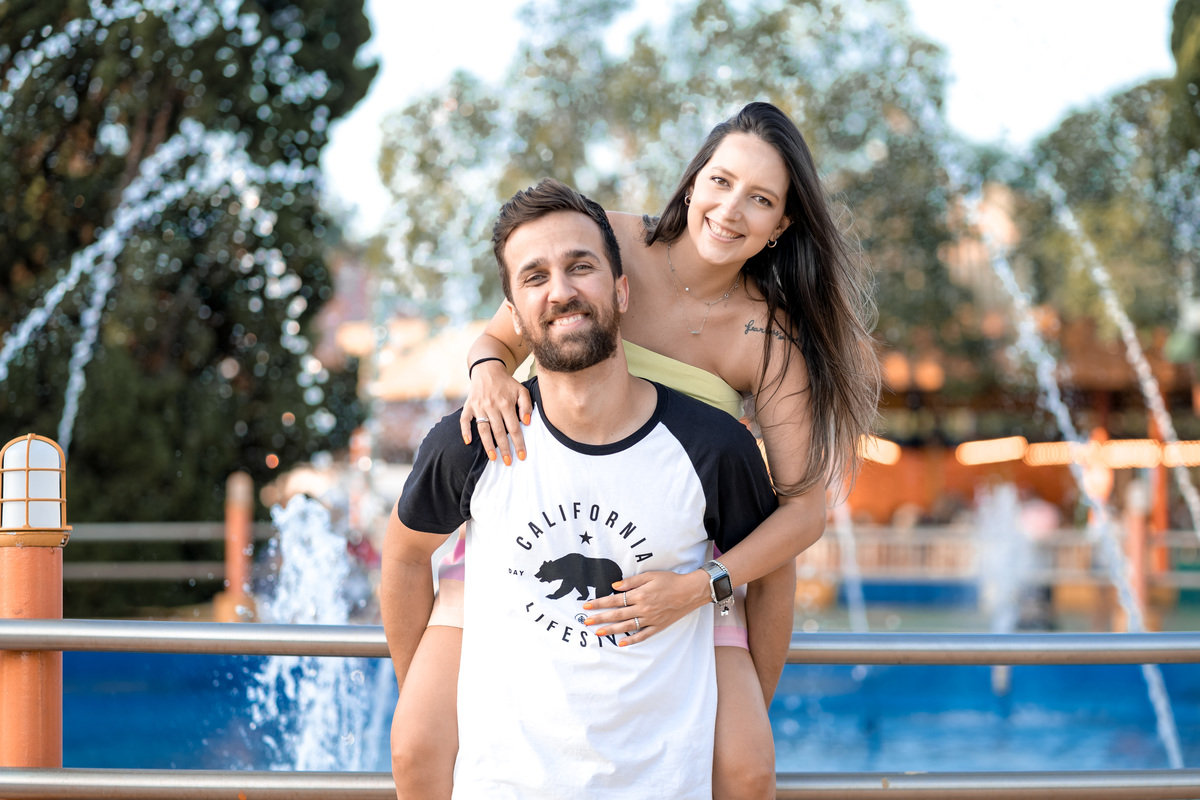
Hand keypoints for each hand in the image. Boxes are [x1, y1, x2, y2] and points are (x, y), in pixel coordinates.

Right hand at [460, 359, 531, 464]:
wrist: (488, 369)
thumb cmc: (507, 383)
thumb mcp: (521, 390)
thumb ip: (526, 405)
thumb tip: (527, 422)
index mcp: (506, 403)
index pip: (514, 428)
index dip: (518, 443)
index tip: (522, 456)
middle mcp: (492, 406)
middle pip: (499, 432)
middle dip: (504, 449)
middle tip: (509, 462)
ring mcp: (479, 406)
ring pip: (483, 429)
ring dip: (488, 445)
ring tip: (493, 458)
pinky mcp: (468, 405)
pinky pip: (464, 420)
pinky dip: (465, 431)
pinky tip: (468, 442)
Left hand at [582, 569, 710, 644]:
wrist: (690, 592)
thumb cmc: (670, 580)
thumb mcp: (650, 575)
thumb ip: (631, 581)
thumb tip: (614, 586)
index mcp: (640, 595)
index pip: (614, 600)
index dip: (599, 603)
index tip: (587, 605)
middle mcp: (643, 609)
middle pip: (617, 615)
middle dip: (600, 618)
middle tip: (586, 621)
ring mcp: (650, 619)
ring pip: (626, 627)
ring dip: (611, 630)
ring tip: (597, 632)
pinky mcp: (658, 626)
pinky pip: (643, 635)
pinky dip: (632, 640)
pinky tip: (621, 643)